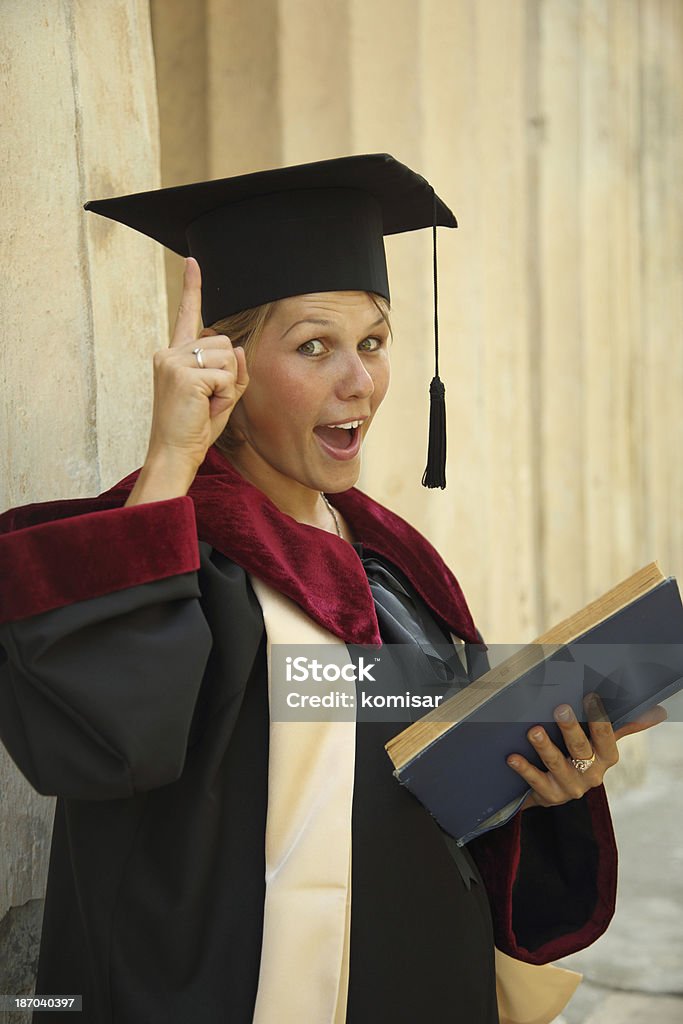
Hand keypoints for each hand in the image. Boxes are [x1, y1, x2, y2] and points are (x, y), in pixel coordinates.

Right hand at [145, 257, 248, 470]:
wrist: (173, 454)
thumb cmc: (194, 429)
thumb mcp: (219, 396)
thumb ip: (231, 371)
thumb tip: (238, 349)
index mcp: (174, 355)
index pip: (186, 315)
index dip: (192, 287)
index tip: (192, 262)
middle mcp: (169, 353)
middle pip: (225, 343)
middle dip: (228, 374)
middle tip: (209, 401)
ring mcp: (173, 361)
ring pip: (228, 358)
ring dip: (227, 386)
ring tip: (206, 405)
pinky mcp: (184, 374)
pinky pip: (226, 376)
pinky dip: (224, 397)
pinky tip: (204, 408)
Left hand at [507, 694, 667, 810]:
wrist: (553, 789)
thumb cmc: (580, 756)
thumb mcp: (601, 742)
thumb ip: (624, 725)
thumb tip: (658, 711)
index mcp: (606, 757)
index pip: (606, 736)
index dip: (599, 718)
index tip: (590, 697)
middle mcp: (591, 774)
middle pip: (581, 749)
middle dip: (571, 729)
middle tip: (559, 708)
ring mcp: (570, 787)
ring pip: (558, 764)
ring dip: (545, 747)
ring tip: (533, 730)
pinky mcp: (550, 796)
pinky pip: (536, 781)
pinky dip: (524, 769)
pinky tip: (512, 757)